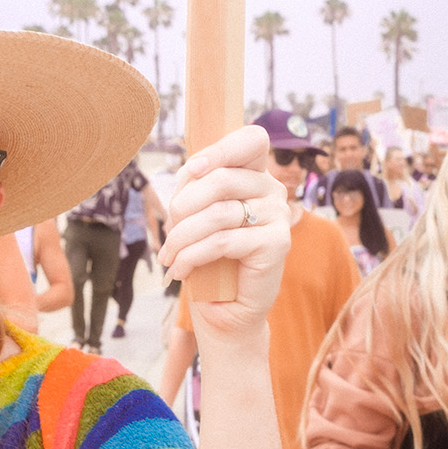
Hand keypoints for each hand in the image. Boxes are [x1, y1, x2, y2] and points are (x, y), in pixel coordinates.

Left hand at [157, 126, 289, 336]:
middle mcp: (273, 190)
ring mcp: (279, 216)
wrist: (224, 308)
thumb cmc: (207, 257)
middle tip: (169, 231)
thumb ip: (196, 185)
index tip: (193, 170)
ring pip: (218, 213)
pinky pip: (222, 241)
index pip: (252, 140)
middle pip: (222, 178)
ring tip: (168, 256)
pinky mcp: (277, 244)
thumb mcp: (196, 214)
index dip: (221, 149)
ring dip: (181, 237)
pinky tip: (179, 270)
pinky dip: (192, 256)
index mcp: (254, 175)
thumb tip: (191, 169)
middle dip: (183, 206)